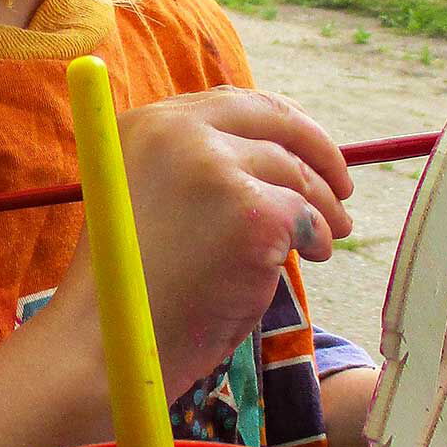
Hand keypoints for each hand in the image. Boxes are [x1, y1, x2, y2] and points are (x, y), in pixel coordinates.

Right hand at [56, 86, 353, 395]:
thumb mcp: (146, 197)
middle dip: (319, 151)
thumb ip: (195, 166)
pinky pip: (306, 216)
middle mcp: (180, 132)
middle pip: (275, 122)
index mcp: (148, 124)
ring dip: (322, 207)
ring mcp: (216, 170)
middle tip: (342, 184)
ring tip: (327, 238)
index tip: (307, 148)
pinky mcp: (251, 213)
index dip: (282, 125)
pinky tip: (314, 255)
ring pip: (296, 173)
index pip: (235, 103)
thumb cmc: (127, 287)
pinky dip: (319, 236)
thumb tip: (276, 157)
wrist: (104, 344)